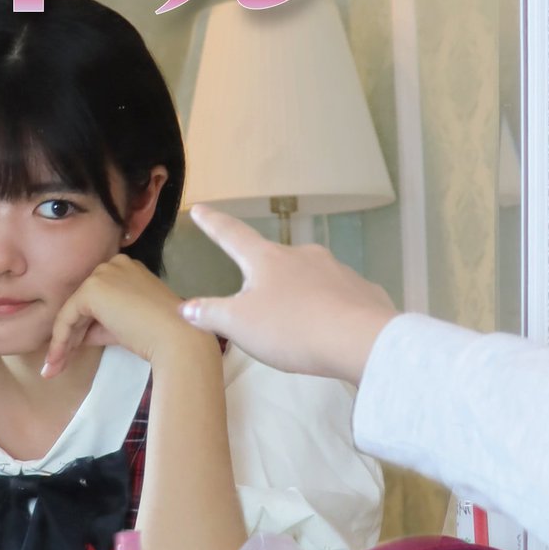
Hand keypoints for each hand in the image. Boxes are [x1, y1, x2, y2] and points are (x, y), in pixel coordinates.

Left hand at [43, 254, 210, 379]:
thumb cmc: (161, 335)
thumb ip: (103, 325)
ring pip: (73, 310)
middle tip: (57, 363)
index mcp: (127, 270)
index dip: (83, 326)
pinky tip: (57, 359)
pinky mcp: (92, 289)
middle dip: (70, 335)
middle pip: (83, 303)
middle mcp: (113, 265)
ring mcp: (102, 274)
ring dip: (62, 341)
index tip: (73, 351)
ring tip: (54, 368)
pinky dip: (61, 339)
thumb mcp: (127, 326)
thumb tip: (79, 337)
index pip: (97, 298)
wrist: (177, 338)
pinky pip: (67, 316)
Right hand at [179, 204, 397, 385]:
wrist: (359, 340)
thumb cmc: (291, 329)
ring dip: (300, 294)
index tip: (200, 208)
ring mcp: (336, 269)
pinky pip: (339, 296)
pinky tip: (332, 328)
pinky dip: (330, 308)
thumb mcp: (240, 325)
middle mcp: (302, 255)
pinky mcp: (362, 290)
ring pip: (309, 278)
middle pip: (274, 260)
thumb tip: (185, 307)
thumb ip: (211, 314)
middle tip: (260, 302)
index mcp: (267, 259)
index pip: (232, 235)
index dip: (213, 224)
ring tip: (298, 323)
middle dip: (265, 277)